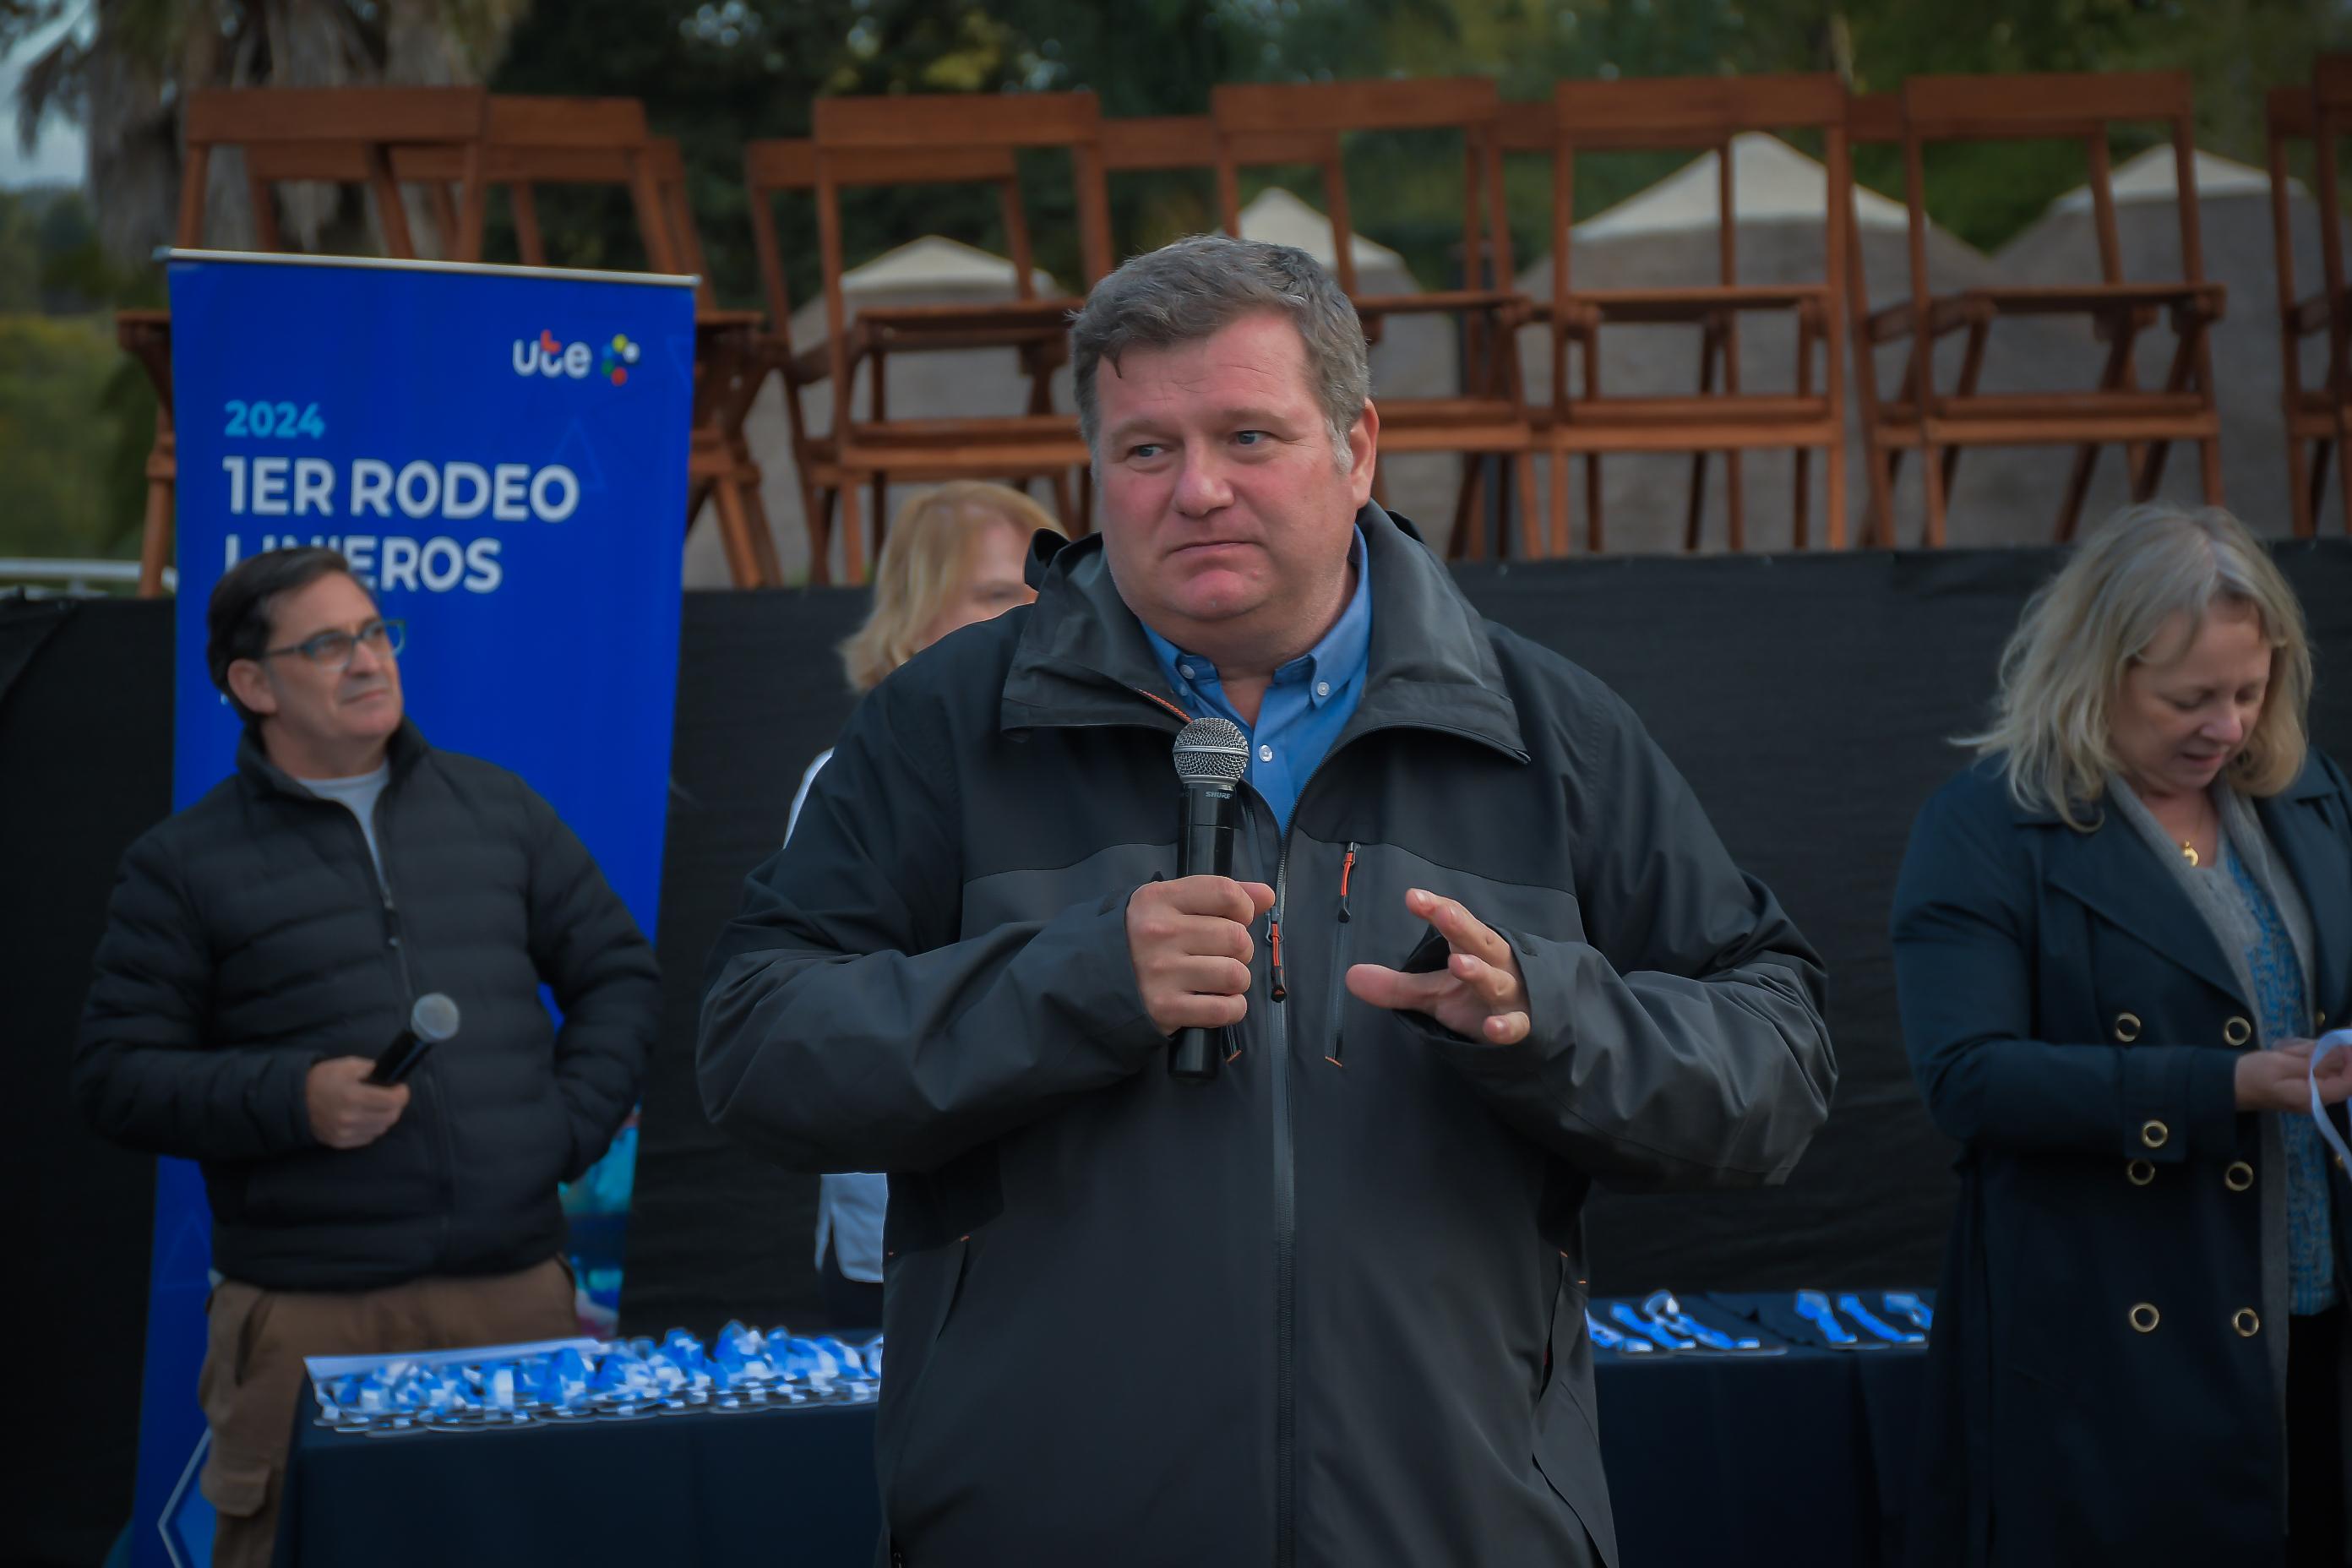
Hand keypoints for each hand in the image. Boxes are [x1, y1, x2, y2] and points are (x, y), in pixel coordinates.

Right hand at [306, 1057, 410, 1148]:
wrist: (295, 1099)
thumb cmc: (323, 1078)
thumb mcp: (348, 1065)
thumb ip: (372, 1069)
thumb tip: (392, 1077)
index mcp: (353, 1096)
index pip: (393, 1101)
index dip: (402, 1093)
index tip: (400, 1088)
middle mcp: (350, 1118)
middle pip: (391, 1117)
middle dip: (396, 1105)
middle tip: (391, 1097)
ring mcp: (345, 1133)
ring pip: (381, 1129)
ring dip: (384, 1117)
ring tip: (377, 1106)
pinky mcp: (340, 1143)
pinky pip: (368, 1138)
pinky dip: (372, 1128)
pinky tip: (365, 1117)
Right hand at [1127, 876, 1276, 1035]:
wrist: (1100, 978)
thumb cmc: (1148, 937)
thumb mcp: (1174, 904)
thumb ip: (1221, 896)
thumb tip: (1266, 896)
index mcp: (1159, 899)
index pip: (1226, 893)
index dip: (1243, 907)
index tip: (1235, 918)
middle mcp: (1158, 932)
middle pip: (1237, 937)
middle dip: (1240, 949)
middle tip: (1220, 954)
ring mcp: (1160, 972)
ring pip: (1236, 974)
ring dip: (1236, 980)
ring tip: (1218, 978)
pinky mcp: (1165, 1008)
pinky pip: (1225, 1010)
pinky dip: (1232, 1008)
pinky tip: (1218, 1000)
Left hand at [1345, 887, 1531, 1044]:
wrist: (1528, 1024)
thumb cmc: (1476, 999)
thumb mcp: (1434, 993)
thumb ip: (1398, 986)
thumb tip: (1350, 977)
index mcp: (1474, 948)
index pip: (1456, 924)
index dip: (1436, 909)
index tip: (1412, 897)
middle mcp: (1497, 965)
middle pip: (1480, 941)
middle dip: (1462, 927)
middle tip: (1444, 914)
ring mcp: (1511, 994)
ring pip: (1497, 981)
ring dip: (1480, 972)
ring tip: (1458, 964)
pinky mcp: (1522, 1025)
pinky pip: (1517, 1025)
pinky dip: (1506, 1027)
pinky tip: (1492, 1028)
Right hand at [2233, 1039, 2351, 1112]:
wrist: (2227, 1085)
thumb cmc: (2252, 1075)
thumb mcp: (2281, 1063)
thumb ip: (2315, 1061)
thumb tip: (2344, 1054)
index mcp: (2313, 1097)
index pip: (2349, 1083)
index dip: (2351, 1063)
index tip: (2342, 1042)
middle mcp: (2317, 1099)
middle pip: (2339, 1074)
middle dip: (2327, 1055)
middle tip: (2297, 1047)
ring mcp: (2310, 1092)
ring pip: (2326, 1068)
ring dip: (2312, 1054)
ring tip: (2286, 1050)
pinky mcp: (2302, 1085)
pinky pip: (2314, 1069)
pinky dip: (2304, 1057)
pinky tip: (2286, 1053)